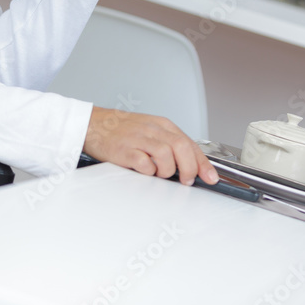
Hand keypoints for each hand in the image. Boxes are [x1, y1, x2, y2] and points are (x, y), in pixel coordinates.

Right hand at [82, 106, 219, 185]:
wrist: (94, 124)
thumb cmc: (122, 130)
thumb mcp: (151, 130)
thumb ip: (170, 143)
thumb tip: (191, 164)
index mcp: (162, 125)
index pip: (190, 143)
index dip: (203, 163)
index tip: (210, 177)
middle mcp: (152, 129)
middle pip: (181, 148)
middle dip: (189, 169)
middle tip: (185, 180)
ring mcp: (138, 139)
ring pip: (166, 156)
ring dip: (167, 171)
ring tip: (158, 174)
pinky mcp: (125, 150)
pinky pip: (145, 164)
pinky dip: (149, 172)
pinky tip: (144, 171)